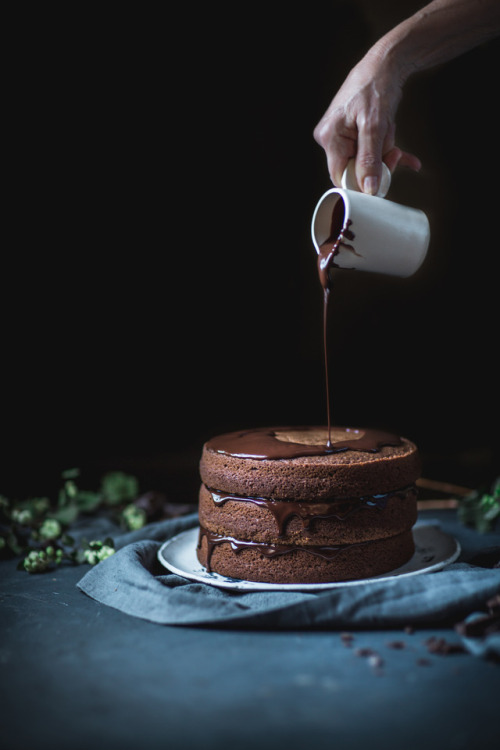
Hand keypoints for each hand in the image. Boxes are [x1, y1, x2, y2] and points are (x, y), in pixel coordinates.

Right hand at [313, 50, 420, 192]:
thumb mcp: (375, 126)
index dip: (362, 182)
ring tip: (392, 131)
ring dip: (385, 152)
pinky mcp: (353, 133)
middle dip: (379, 162)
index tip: (383, 179)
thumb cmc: (376, 86)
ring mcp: (341, 135)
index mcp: (329, 137)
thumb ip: (370, 159)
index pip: (340, 176)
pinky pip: (370, 151)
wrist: (386, 63)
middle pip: (355, 169)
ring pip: (366, 160)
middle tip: (395, 151)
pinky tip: (409, 159)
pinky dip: (388, 152)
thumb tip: (368, 188)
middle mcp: (330, 138)